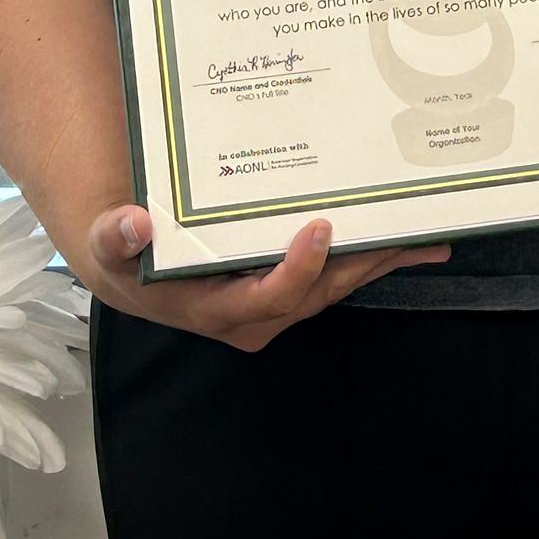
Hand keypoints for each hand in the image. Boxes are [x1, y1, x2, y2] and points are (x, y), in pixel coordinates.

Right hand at [82, 203, 450, 350]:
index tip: (320, 228)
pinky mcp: (286, 284)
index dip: (298, 270)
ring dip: (381, 262)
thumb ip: (116, 235)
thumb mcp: (109, 245)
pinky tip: (406, 239)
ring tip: (429, 239)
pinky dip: (369, 256)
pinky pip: (334, 274)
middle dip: (364, 265)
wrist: (132, 265)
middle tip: (408, 234)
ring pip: (336, 285)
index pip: (269, 298)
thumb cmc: (125, 254)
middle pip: (318, 293)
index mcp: (217, 308)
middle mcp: (254, 313)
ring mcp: (274, 301)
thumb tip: (131, 224)